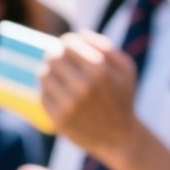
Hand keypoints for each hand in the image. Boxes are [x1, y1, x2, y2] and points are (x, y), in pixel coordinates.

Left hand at [37, 33, 140, 166]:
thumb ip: (106, 47)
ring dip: (48, 70)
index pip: (68, 43)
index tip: (69, 46)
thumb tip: (79, 34)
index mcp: (100, 70)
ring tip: (58, 74)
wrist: (119, 136)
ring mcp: (68, 104)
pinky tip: (58, 90)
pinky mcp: (58, 118)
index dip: (66, 41)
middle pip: (53, 57)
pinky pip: (42, 94)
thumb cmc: (122, 97)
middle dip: (55, 54)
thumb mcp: (127, 69)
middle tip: (60, 59)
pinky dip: (47, 89)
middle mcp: (82, 86)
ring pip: (43, 74)